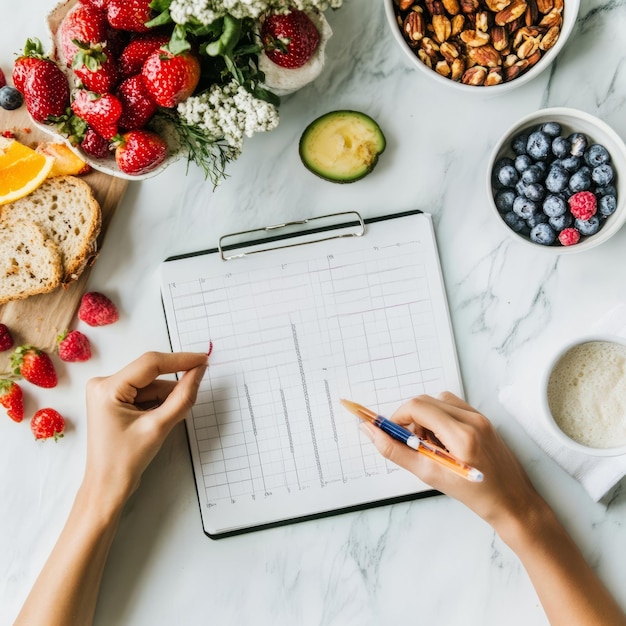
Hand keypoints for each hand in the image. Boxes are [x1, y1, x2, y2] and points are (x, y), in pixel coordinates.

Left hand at [83, 351, 207, 507]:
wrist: (107, 487)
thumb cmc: (125, 461)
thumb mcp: (158, 426)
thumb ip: (182, 396)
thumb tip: (199, 371)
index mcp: (107, 388)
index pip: (151, 363)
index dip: (180, 360)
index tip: (203, 360)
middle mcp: (103, 384)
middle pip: (151, 375)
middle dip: (172, 388)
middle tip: (191, 398)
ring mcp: (108, 392)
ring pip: (150, 385)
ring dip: (165, 398)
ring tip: (164, 423)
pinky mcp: (114, 401)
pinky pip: (144, 393)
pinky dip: (158, 403)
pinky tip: (158, 421)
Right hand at [360, 392, 541, 534]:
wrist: (513, 502)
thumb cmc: (476, 495)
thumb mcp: (430, 476)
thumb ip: (396, 451)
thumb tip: (371, 432)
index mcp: (461, 434)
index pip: (417, 407)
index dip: (397, 418)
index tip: (390, 433)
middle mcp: (472, 419)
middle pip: (425, 401)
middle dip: (410, 419)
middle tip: (412, 445)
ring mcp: (480, 417)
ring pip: (438, 401)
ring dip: (426, 418)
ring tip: (431, 445)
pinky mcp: (483, 419)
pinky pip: (452, 406)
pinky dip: (440, 418)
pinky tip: (444, 441)